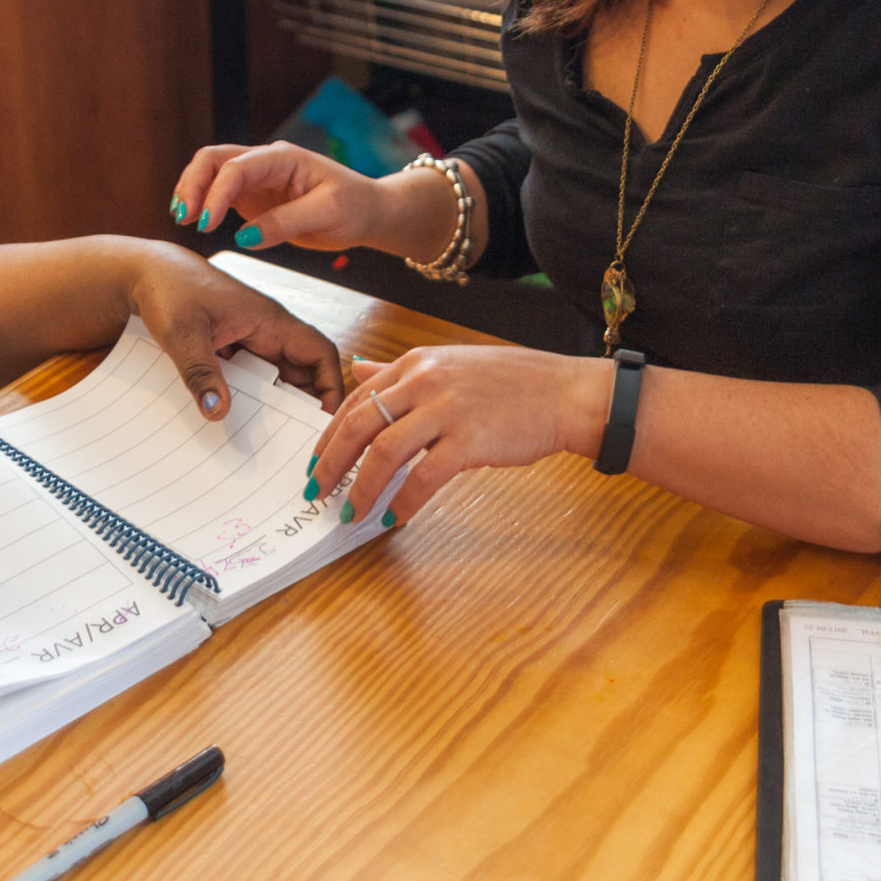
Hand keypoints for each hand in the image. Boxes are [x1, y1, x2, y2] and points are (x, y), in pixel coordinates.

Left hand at [126, 243, 345, 419]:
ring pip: (278, 376)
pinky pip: (253, 376)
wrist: (145, 271)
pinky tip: (240, 419)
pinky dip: (252, 397)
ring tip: (271, 440)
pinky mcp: (232, 347)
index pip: (318, 352)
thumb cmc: (167, 287)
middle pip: (303, 371)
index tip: (323, 420)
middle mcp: (267, 330)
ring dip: (277, 404)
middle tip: (296, 442)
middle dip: (304, 405)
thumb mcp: (181, 332)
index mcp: (269, 320)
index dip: (330, 384)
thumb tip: (218, 412)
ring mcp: (250, 339)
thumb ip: (200, 372)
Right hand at [171, 142, 392, 252]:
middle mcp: (265, 162)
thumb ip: (285, 223)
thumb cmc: (355, 206)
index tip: (207, 224)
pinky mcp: (254, 197)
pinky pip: (220, 193)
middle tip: (184, 216)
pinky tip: (194, 219)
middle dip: (193, 184)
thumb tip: (245, 237)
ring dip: (192, 191)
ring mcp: (257, 179)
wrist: (368, 211)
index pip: (237, 167)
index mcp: (283, 158)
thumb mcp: (327, 213)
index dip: (216, 193)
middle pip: (214, 159)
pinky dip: (203, 203)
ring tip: (181, 217)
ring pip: (212, 173)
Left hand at [309, 347, 609, 527]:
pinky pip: (424, 477)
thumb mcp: (449, 364)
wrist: (564, 393)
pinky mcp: (470, 440)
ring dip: (362, 489)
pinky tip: (396, 517)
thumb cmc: (512, 383)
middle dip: (331, 463)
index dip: (329, 436)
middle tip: (317, 492)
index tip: (316, 463)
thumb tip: (358, 370)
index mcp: (415, 363)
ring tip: (351, 513)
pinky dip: (404, 501)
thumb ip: (400, 371)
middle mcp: (425, 381)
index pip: (355, 400)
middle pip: (359, 425)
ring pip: (384, 453)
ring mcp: (447, 409)